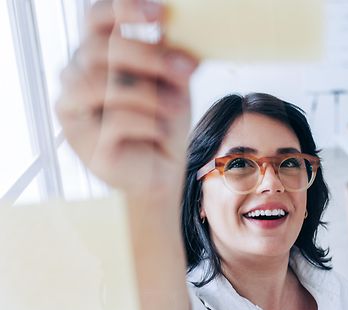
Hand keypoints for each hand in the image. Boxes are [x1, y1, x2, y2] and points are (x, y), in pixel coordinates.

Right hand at [56, 0, 198, 200]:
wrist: (164, 167)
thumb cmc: (164, 120)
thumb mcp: (173, 82)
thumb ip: (169, 55)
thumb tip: (169, 25)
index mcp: (97, 54)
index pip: (94, 18)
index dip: (122, 8)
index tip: (160, 12)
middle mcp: (76, 76)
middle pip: (98, 49)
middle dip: (148, 56)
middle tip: (186, 71)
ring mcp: (74, 110)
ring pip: (97, 84)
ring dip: (147, 94)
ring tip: (176, 107)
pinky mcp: (83, 142)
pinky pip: (112, 122)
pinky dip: (146, 123)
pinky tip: (162, 130)